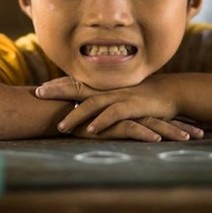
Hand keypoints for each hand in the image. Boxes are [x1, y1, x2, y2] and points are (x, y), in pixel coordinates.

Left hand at [35, 76, 203, 141]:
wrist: (174, 93)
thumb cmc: (147, 96)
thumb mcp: (123, 94)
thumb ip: (105, 97)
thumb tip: (87, 103)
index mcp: (106, 85)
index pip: (77, 82)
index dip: (58, 84)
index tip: (39, 88)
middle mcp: (110, 88)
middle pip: (79, 87)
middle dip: (58, 90)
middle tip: (37, 94)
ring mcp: (122, 95)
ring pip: (94, 103)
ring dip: (76, 114)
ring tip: (61, 126)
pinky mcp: (135, 106)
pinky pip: (115, 113)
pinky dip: (103, 121)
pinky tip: (92, 130)